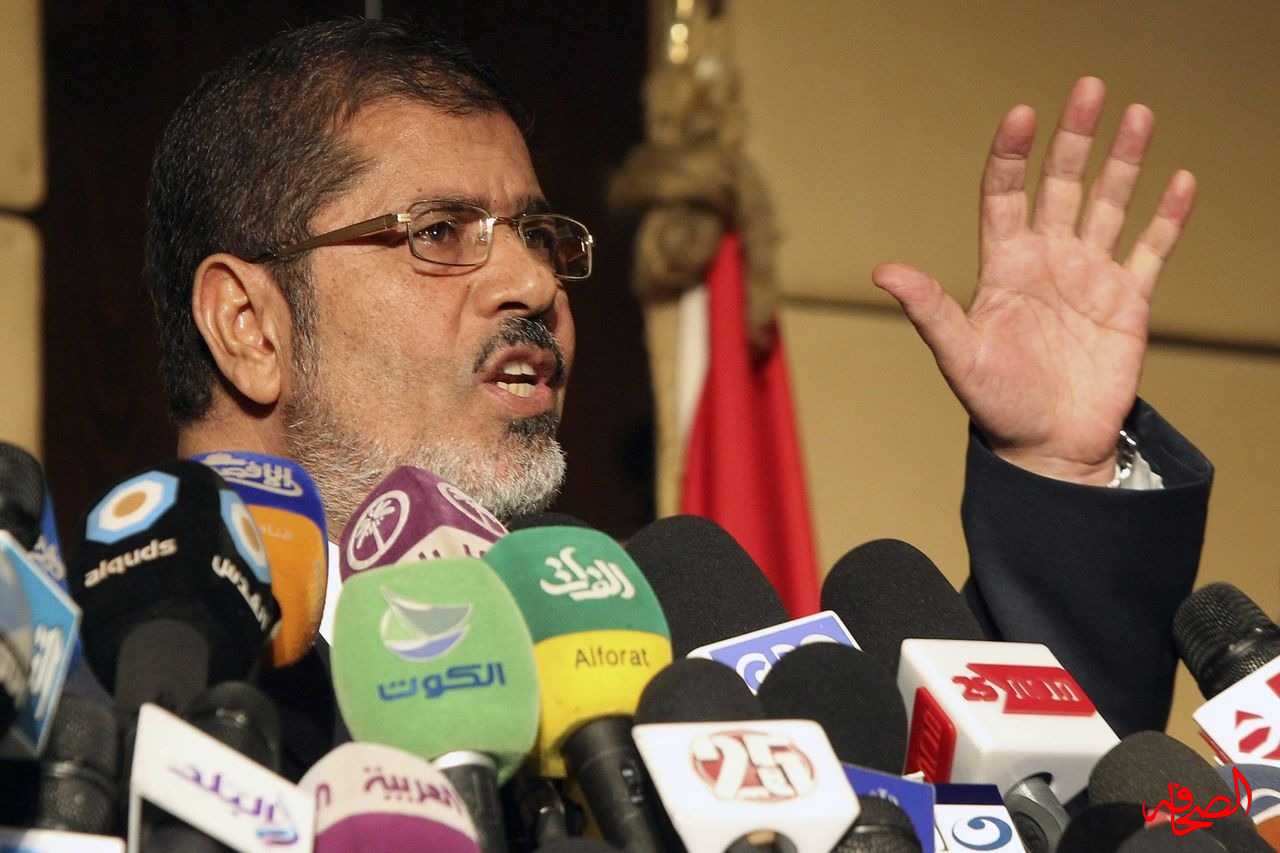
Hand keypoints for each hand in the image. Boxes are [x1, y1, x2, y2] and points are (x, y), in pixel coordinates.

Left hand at [873, 77, 1195, 484]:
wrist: (1046, 448)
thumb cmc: (996, 404)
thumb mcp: (958, 355)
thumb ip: (929, 309)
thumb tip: (883, 271)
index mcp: (1003, 266)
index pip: (1005, 196)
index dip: (1012, 155)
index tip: (1022, 114)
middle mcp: (1047, 260)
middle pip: (1061, 185)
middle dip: (1073, 138)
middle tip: (1088, 88)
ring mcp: (1089, 277)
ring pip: (1109, 204)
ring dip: (1124, 161)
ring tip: (1139, 114)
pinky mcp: (1128, 302)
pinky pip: (1151, 249)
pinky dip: (1166, 217)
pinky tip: (1178, 181)